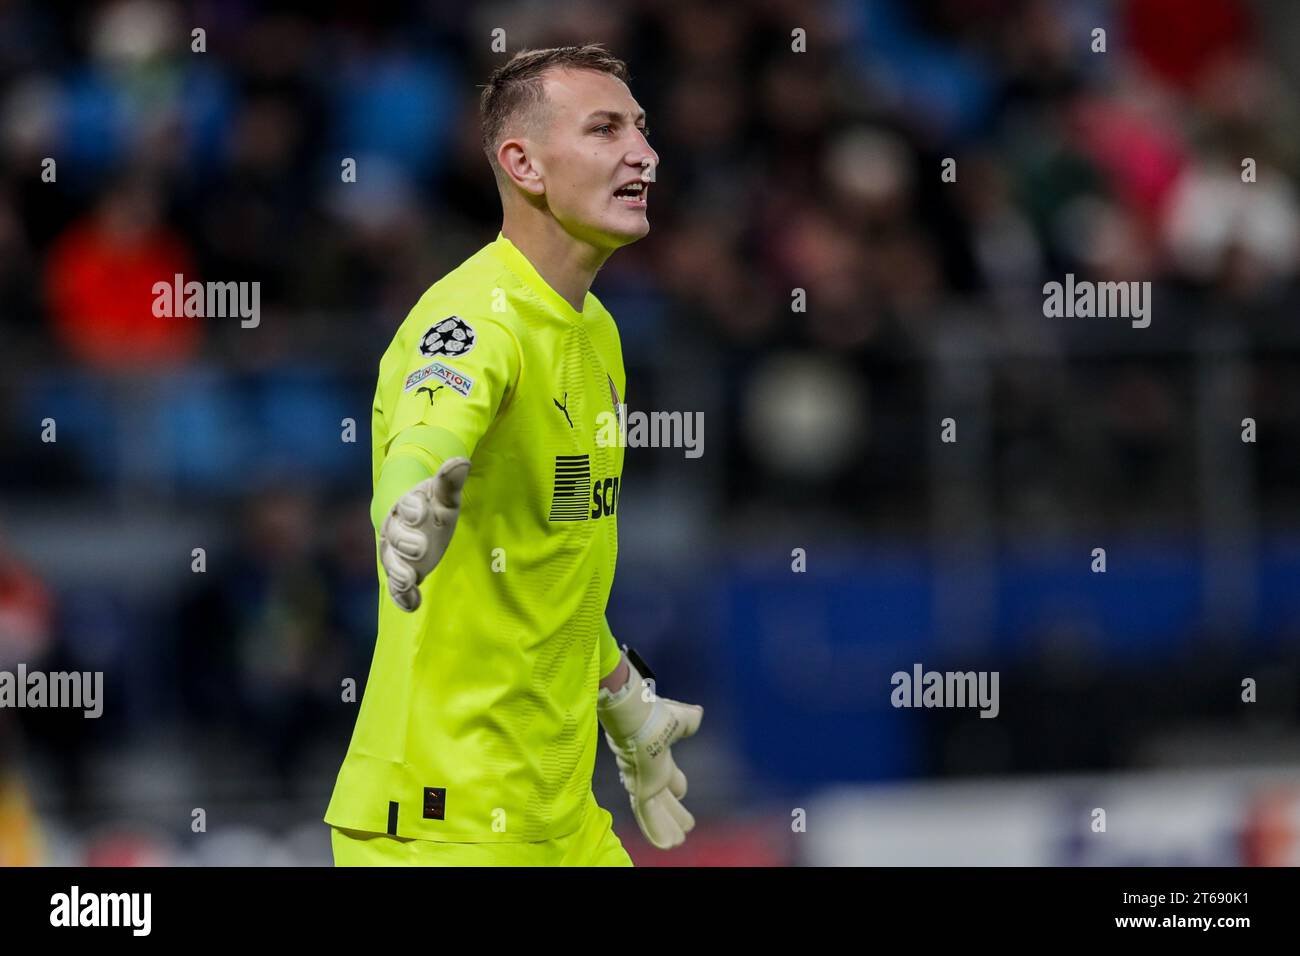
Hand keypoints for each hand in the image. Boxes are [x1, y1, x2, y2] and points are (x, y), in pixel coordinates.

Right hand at [378, 457, 470, 611]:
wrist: (422, 526)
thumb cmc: (433, 509)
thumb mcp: (444, 497)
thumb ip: (449, 482)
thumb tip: (461, 461)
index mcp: (406, 506)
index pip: (406, 506)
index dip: (412, 508)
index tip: (421, 512)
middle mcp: (395, 530)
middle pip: (395, 536)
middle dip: (405, 542)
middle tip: (419, 548)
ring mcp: (396, 555)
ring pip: (392, 562)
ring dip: (399, 572)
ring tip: (409, 580)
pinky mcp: (401, 575)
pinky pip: (396, 588)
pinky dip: (402, 597)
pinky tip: (413, 605)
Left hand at [598, 662, 702, 848]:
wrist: (639, 715)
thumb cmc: (657, 713)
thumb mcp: (681, 718)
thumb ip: (690, 719)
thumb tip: (698, 715)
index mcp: (658, 754)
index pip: (668, 775)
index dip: (676, 783)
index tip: (681, 792)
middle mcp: (650, 771)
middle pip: (664, 797)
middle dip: (674, 810)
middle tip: (686, 824)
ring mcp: (644, 783)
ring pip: (657, 810)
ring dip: (668, 825)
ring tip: (679, 841)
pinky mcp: (642, 790)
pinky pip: (649, 815)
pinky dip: (657, 830)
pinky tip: (668, 844)